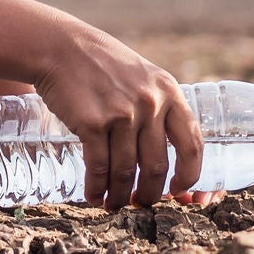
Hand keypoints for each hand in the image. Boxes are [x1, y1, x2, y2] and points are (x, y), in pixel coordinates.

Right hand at [34, 26, 203, 210]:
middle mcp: (150, 104)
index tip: (178, 190)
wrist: (62, 48)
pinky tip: (94, 195)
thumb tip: (165, 155)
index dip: (188, 174)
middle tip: (139, 203)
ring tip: (113, 204)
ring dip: (119, 195)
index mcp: (169, 93)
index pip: (192, 144)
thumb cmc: (104, 66)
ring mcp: (122, 114)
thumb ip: (159, 107)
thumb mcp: (144, 78)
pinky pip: (99, 167)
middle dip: (148, 193)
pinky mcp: (92, 123)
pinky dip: (96, 188)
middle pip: (156, 165)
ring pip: (125, 171)